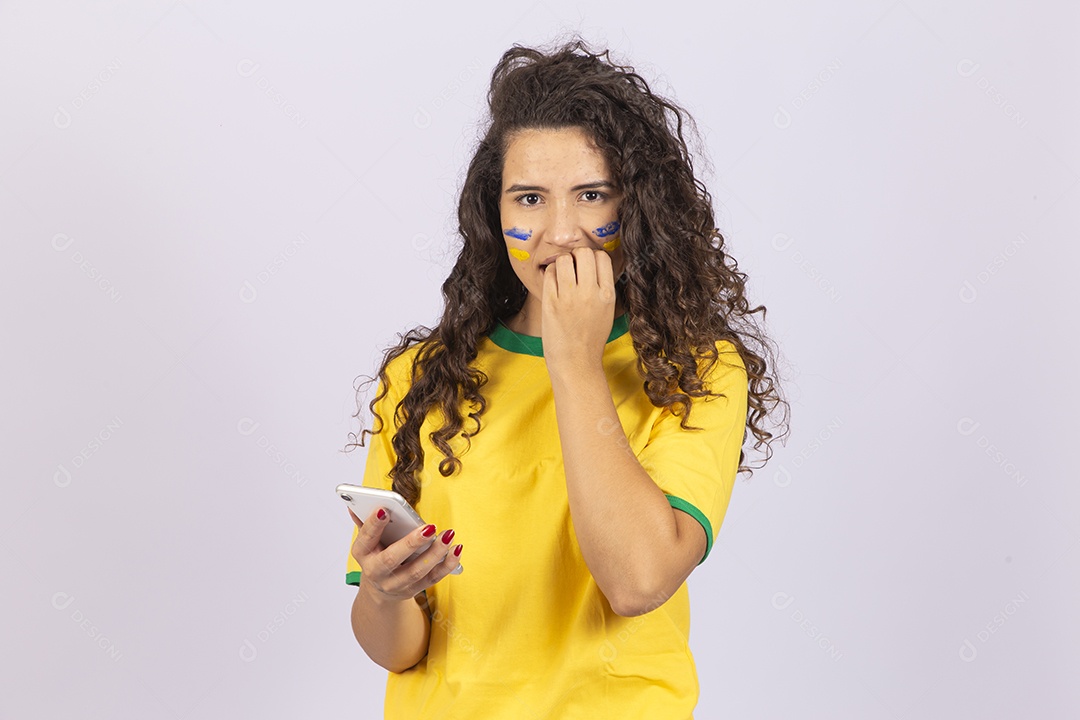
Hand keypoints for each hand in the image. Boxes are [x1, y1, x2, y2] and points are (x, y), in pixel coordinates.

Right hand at [348, 507, 461, 602]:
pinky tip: (456, 550)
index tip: (384, 509)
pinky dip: (446, 565)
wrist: (380, 589)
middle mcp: (376, 572)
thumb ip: (365, 522)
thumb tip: (354, 503)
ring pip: (416, 571)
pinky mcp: (413, 589)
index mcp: (362, 554)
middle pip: (392, 559)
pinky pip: (432, 578)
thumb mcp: (367, 540)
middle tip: (429, 527)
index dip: (373, 525)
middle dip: (411, 543)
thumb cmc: (376, 554)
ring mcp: (395, 584)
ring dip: (435, 553)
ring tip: (448, 535)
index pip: (365, 539)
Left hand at [541, 247, 616, 373]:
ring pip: (564, 259)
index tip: (586, 267)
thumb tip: (593, 264)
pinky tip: (553, 284)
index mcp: (607, 295)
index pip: (602, 257)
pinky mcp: (551, 302)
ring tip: (561, 276)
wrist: (575, 362)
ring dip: (561, 263)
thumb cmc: (590, 338)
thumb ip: (602, 288)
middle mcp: (590, 293)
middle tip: (572, 269)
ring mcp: (570, 297)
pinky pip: (549, 273)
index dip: (592, 257)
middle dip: (576, 256)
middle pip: (583, 252)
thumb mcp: (606, 311)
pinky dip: (550, 274)